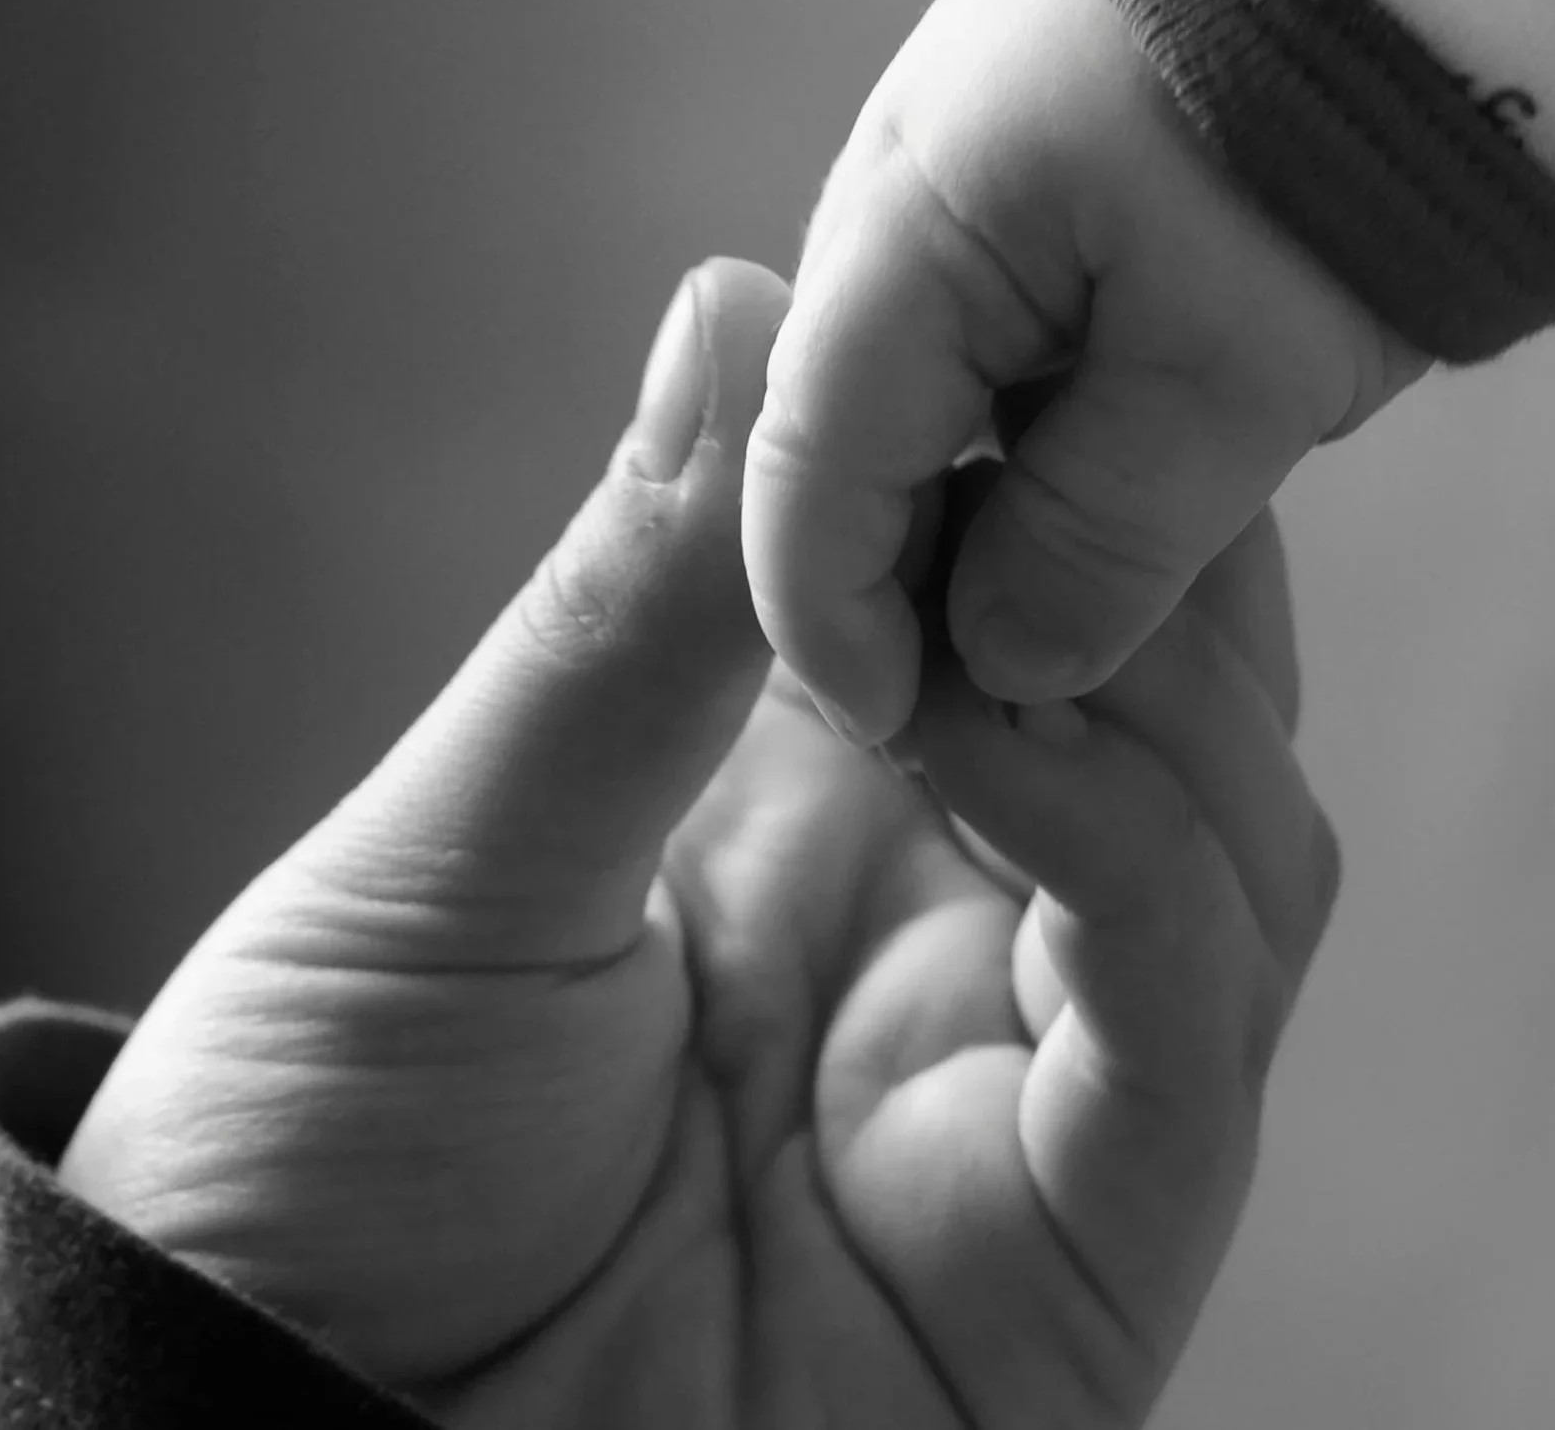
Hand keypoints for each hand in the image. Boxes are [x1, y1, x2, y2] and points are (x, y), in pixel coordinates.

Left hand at [58, 255, 1343, 1428]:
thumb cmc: (313, 1158)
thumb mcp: (454, 858)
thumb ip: (620, 617)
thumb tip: (729, 293)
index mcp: (818, 821)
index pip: (1030, 604)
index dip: (1047, 461)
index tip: (1011, 314)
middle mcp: (953, 940)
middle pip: (1181, 706)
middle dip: (1140, 547)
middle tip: (1058, 417)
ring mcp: (1029, 1100)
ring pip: (1241, 847)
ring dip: (1148, 683)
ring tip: (982, 597)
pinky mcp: (1075, 1262)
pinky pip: (1184, 1027)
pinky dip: (1135, 856)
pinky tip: (1003, 743)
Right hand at [743, 0, 1426, 747]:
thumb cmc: (1341, 142)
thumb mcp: (1230, 378)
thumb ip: (1097, 542)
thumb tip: (1000, 666)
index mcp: (905, 230)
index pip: (807, 473)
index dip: (837, 624)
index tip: (904, 734)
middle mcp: (898, 187)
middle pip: (851, 430)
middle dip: (907, 573)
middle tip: (997, 698)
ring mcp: (970, 155)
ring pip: (930, 384)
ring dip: (981, 501)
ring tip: (1068, 609)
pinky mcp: (1049, 148)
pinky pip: (1000, 324)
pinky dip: (1037, 424)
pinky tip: (1113, 483)